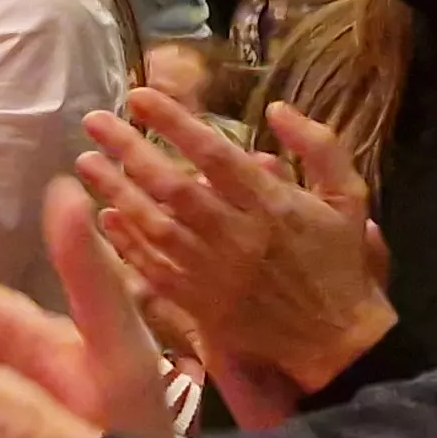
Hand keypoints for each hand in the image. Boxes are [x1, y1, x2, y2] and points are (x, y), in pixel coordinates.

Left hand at [74, 92, 393, 395]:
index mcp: (271, 204)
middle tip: (94, 122)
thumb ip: (319, 146)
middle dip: (128, 149)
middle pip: (171, 186)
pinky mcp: (199, 304)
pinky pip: (153, 269)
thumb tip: (277, 108)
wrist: (335, 340)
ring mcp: (213, 272)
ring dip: (115, 192)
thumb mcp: (350, 196)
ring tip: (86, 163)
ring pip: (153, 226)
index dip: (174, 122)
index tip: (140, 97)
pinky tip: (105, 218)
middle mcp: (236, 235)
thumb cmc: (339, 263)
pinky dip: (126, 243)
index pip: (213, 153)